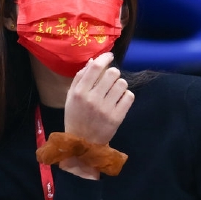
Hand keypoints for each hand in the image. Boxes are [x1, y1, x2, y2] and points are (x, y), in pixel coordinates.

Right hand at [62, 52, 133, 178]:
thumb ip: (80, 78)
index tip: (110, 56)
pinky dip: (126, 96)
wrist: (83, 143)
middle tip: (110, 80)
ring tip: (114, 92)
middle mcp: (92, 99)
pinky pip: (129, 97)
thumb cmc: (76, 117)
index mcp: (79, 92)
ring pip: (122, 84)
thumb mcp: (71, 97)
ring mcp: (105, 109)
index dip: (105, 58)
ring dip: (120, 85)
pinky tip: (119, 100)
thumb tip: (93, 61)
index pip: (96, 67)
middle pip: (113, 73)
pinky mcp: (117, 118)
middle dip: (113, 74)